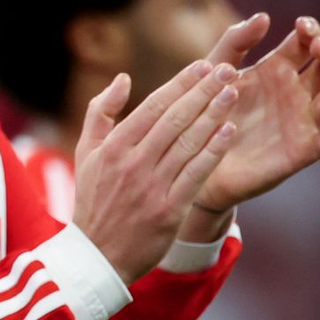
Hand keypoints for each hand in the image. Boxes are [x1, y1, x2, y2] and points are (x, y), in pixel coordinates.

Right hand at [72, 61, 239, 284]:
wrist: (98, 253)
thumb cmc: (94, 198)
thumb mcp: (86, 152)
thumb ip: (100, 112)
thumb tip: (122, 78)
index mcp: (113, 147)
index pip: (153, 106)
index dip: (181, 84)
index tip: (203, 65)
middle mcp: (133, 163)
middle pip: (175, 119)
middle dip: (204, 91)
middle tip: (228, 70)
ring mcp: (152, 186)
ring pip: (189, 143)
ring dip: (214, 114)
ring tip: (233, 92)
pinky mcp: (170, 209)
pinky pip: (196, 174)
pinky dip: (214, 150)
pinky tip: (229, 131)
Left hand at [194, 15, 319, 212]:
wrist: (189, 159)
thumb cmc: (201, 113)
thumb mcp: (214, 71)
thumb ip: (235, 43)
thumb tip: (263, 16)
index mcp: (275, 70)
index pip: (305, 43)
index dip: (310, 31)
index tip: (302, 24)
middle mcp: (294, 92)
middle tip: (318, 45)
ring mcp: (301, 119)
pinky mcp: (303, 148)